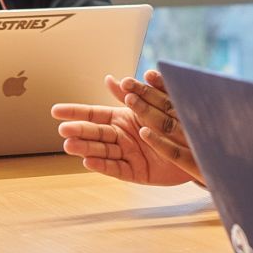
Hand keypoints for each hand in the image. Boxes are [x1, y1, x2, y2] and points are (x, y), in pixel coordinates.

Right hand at [52, 78, 199, 186]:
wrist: (197, 148)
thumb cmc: (175, 123)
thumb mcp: (152, 105)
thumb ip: (130, 94)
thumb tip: (110, 79)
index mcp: (122, 119)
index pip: (94, 114)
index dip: (75, 112)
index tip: (55, 111)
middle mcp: (122, 137)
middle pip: (95, 133)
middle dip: (78, 131)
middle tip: (62, 130)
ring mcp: (127, 155)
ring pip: (102, 151)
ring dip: (85, 149)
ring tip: (69, 146)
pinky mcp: (136, 173)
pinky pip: (117, 169)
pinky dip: (103, 166)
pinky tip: (88, 162)